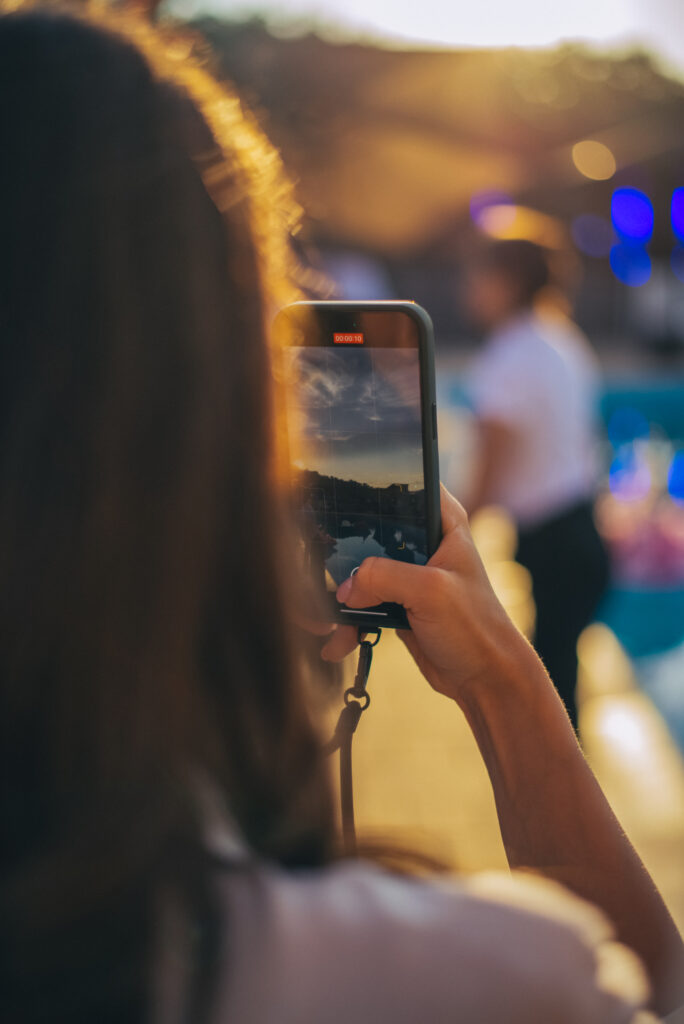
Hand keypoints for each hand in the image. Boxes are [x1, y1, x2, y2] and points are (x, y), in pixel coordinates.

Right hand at [321, 486, 532, 702]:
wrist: (484, 678)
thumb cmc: (476, 627)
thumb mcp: (432, 592)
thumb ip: (384, 576)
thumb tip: (344, 587)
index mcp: (442, 521)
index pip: (402, 486)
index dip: (369, 491)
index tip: (334, 502)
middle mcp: (423, 542)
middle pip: (369, 533)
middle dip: (341, 558)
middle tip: (321, 576)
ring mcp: (407, 574)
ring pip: (359, 574)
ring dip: (338, 599)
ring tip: (322, 623)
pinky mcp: (395, 603)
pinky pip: (360, 606)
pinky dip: (346, 624)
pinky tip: (337, 644)